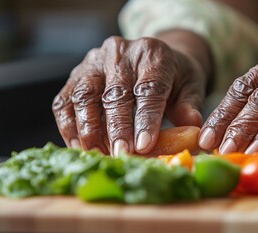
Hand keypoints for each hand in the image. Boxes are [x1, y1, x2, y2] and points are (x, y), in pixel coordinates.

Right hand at [53, 36, 205, 155]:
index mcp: (153, 53)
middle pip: (115, 92)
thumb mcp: (190, 86)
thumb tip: (192, 126)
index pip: (149, 87)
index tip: (145, 145)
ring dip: (89, 129)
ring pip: (84, 96)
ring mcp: (93, 62)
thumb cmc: (173, 77)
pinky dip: (69, 126)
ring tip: (99, 154)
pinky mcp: (75, 75)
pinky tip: (80, 147)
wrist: (151, 59)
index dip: (147, 117)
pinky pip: (65, 101)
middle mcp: (119, 52)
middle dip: (118, 128)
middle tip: (122, 155)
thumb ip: (189, 105)